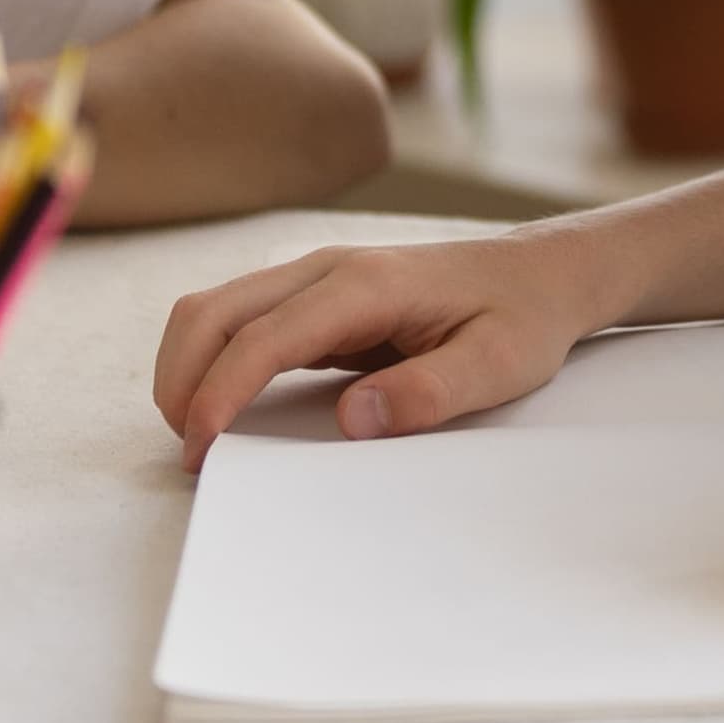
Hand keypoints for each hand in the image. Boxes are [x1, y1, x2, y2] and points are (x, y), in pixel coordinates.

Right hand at [151, 231, 616, 471]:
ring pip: (218, 308)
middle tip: (188, 452)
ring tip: (195, 435)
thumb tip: (353, 420)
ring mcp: (317, 278)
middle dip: (182, 378)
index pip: (266, 335)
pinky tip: (222, 406)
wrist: (541, 274)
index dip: (222, 391)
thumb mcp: (499, 365)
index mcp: (367, 284)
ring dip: (189, 366)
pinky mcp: (317, 298)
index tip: (201, 447)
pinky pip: (243, 320)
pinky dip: (214, 359)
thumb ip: (430, 392)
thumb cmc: (523, 318)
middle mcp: (329, 270)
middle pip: (216, 309)